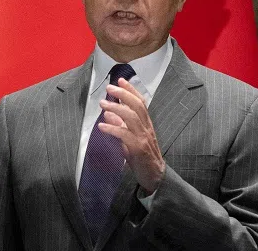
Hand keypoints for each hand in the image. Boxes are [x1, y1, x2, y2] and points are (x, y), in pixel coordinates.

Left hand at [98, 78, 165, 193]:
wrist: (155, 177)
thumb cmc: (142, 157)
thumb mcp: (130, 138)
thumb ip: (120, 125)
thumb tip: (108, 112)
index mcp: (146, 124)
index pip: (141, 102)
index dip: (131, 90)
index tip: (121, 80)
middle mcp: (146, 128)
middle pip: (137, 106)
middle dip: (124, 94)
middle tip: (109, 88)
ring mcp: (143, 138)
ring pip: (132, 118)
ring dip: (116, 109)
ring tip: (102, 104)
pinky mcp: (138, 149)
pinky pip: (125, 135)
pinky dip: (113, 129)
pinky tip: (102, 126)